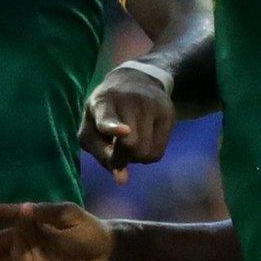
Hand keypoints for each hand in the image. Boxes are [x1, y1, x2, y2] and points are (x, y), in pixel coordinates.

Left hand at [80, 65, 177, 181]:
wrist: (135, 81)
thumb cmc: (106, 111)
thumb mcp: (92, 126)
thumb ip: (101, 153)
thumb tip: (121, 180)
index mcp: (101, 102)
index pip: (107, 118)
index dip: (113, 127)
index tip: (124, 131)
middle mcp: (128, 101)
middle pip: (130, 146)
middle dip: (122, 157)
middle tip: (117, 152)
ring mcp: (151, 105)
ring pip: (145, 153)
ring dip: (135, 158)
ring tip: (130, 143)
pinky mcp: (168, 113)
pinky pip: (158, 154)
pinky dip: (147, 157)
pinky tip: (143, 142)